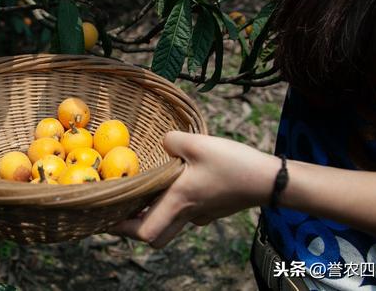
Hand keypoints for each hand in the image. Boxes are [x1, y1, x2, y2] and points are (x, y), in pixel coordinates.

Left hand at [109, 131, 278, 247]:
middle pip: (154, 235)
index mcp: (178, 201)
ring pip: (170, 223)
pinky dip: (173, 204)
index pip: (143, 231)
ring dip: (153, 213)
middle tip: (122, 209)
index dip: (120, 229)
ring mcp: (201, 215)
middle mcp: (188, 214)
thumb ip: (172, 140)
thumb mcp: (198, 143)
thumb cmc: (233, 163)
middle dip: (134, 228)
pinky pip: (185, 213)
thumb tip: (162, 142)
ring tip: (143, 193)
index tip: (104, 218)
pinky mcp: (212, 210)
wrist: (271, 180)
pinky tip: (175, 182)